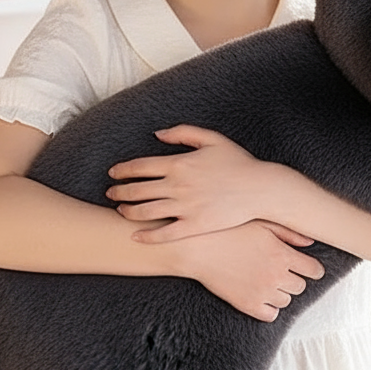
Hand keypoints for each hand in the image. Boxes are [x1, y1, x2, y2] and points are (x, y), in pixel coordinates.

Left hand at [106, 125, 273, 241]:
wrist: (260, 189)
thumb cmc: (238, 162)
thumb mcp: (212, 139)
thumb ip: (182, 132)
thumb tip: (157, 134)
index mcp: (179, 163)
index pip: (139, 167)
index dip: (122, 170)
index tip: (113, 174)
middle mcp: (178, 186)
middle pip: (137, 190)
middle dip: (119, 191)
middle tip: (109, 193)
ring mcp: (185, 208)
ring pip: (145, 212)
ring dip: (128, 212)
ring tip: (120, 211)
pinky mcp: (194, 226)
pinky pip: (164, 233)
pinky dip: (147, 236)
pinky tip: (136, 237)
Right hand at [170, 220, 324, 321]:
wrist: (197, 248)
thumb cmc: (228, 230)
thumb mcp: (261, 224)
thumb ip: (289, 233)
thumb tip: (310, 242)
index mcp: (282, 254)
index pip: (314, 270)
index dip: (313, 269)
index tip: (307, 268)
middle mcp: (276, 275)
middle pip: (301, 286)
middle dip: (295, 279)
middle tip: (283, 271)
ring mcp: (262, 292)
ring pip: (286, 300)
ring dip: (281, 292)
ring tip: (268, 280)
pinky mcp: (247, 305)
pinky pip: (270, 315)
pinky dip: (269, 307)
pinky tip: (261, 295)